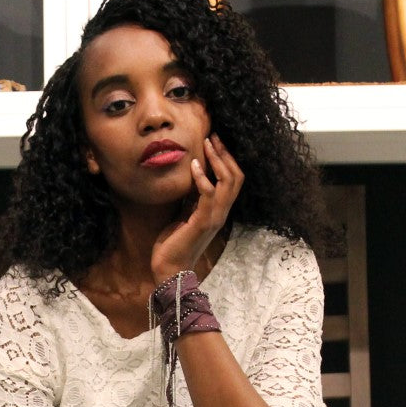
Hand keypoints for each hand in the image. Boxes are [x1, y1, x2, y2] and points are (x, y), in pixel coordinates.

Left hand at [151, 133, 243, 282]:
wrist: (169, 269)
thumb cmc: (173, 245)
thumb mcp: (183, 216)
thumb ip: (191, 200)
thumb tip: (191, 179)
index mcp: (218, 210)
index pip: (232, 179)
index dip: (226, 159)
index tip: (214, 142)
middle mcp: (221, 212)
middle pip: (236, 176)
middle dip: (225, 154)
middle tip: (213, 136)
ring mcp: (214, 217)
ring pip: (228, 181)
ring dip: (217, 160)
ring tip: (206, 144)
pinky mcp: (202, 222)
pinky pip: (209, 194)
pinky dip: (202, 177)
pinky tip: (195, 165)